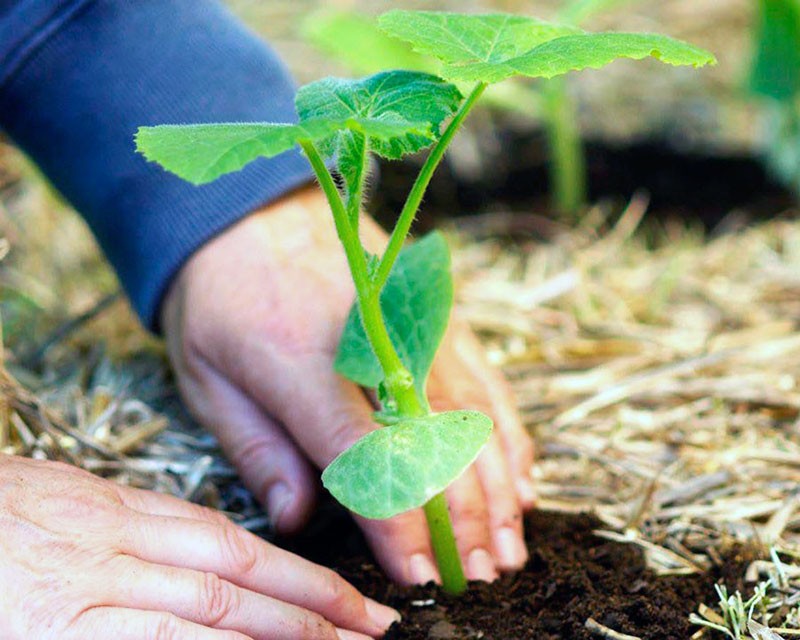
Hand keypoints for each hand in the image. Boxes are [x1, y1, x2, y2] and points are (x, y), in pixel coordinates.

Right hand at [0, 455, 398, 639]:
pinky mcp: (55, 636)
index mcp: (117, 512)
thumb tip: (207, 562)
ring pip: (204, 621)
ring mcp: (82, 601)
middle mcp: (111, 552)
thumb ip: (135, 531)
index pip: (233, 544)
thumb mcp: (64, 503)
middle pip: (234, 584)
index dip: (301, 574)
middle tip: (375, 631)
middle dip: (312, 612)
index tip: (352, 600)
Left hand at [162, 186, 535, 584]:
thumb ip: (257, 450)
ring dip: (496, 489)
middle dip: (461, 522)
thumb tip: (297, 516)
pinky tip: (519, 478)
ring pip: (474, 420)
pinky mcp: (438, 318)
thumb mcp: (207, 376)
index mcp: (303, 366)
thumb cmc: (221, 297)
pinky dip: (506, 436)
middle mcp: (375, 347)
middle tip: (477, 577)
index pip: (367, 461)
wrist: (252, 212)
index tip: (418, 576)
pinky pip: (485, 383)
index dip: (399, 526)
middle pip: (436, 447)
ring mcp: (416, 328)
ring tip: (508, 546)